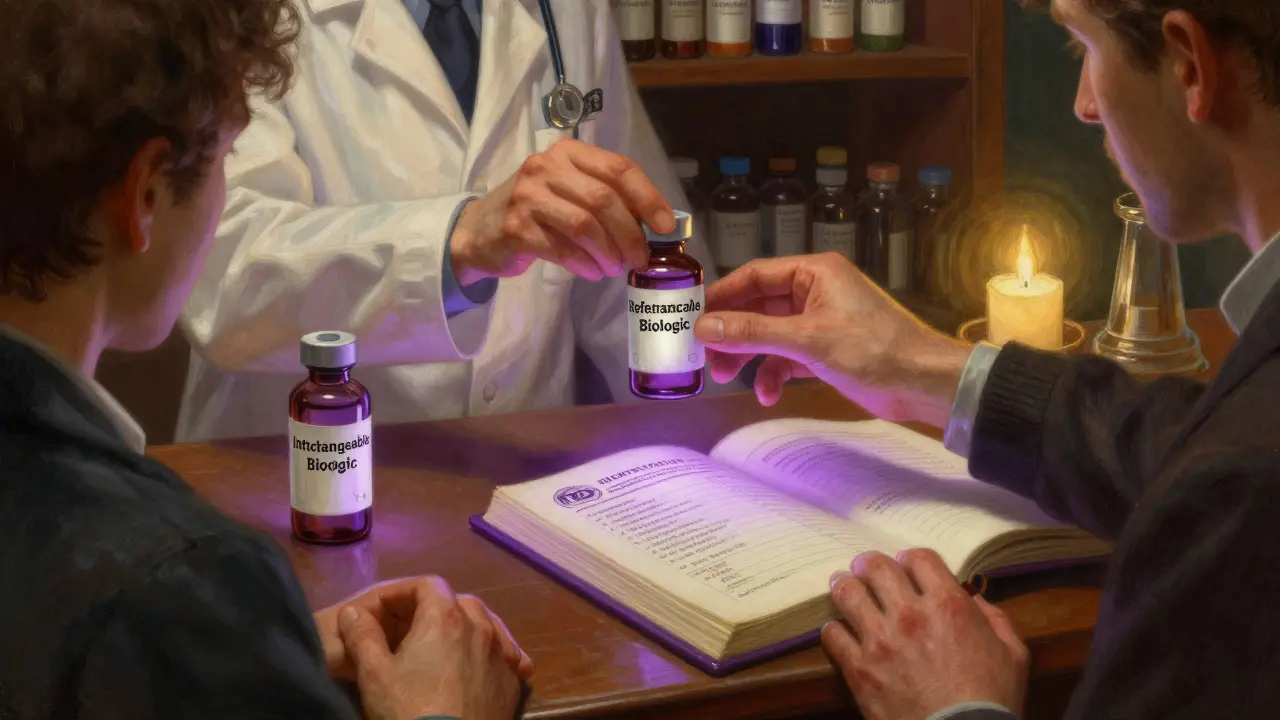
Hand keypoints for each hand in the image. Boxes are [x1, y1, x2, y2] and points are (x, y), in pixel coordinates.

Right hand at [336, 576, 528, 719]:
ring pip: (486, 624)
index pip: (426, 585)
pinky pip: (504, 655)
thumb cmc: (408, 711)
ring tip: (449, 641)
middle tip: (410, 628)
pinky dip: (489, 653)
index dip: (401, 593)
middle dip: (433, 607)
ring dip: (465, 626)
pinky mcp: (511, 682)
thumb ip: (362, 637)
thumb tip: (353, 612)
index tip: (381, 610)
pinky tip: (482, 666)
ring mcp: (501, 654)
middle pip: (458, 601)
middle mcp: (480, 627)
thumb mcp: (374, 675)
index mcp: (445, 617)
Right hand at [450, 138, 674, 283]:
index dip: (648, 198)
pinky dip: (585, 264)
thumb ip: (605, 196)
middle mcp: (546, 167)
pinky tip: (592, 272)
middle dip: (631, 234)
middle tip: (639, 259)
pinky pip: (563, 249)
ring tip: (615, 268)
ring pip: (585, 225)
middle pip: (604, 199)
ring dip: (609, 252)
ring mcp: (528, 196)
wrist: (480, 230)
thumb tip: (653, 224)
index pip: (619, 168)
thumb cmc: (536, 211)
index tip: (665, 226)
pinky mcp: (517, 228)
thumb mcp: (568, 190)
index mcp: (568, 153)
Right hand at [693, 253, 970, 426]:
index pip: (755, 275)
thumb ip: (753, 332)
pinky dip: (774, 374)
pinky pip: (787, 357)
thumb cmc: (875, 349)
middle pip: (758, 306)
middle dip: (732, 332)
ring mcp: (820, 321)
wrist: (921, 383)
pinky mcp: (825, 349)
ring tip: (727, 377)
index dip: (722, 295)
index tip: (693, 317)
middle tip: (706, 355)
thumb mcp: (807, 339)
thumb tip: (705, 328)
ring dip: (748, 356)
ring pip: (769, 334)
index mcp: (814, 273)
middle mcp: (815, 291)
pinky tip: (769, 394)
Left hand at [823, 550, 1028, 719]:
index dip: (910, 559)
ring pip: (846, 592)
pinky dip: (835, 629)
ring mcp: (880, 640)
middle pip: (875, 566)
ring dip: (845, 586)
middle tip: (865, 568)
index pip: (918, 557)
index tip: (905, 567)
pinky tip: (841, 632)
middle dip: (869, 563)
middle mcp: (910, 614)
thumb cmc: (992, 700)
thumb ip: (995, 619)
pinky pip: (832, 634)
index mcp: (949, 605)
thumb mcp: (1012, 654)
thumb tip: (975, 600)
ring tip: (844, 588)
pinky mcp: (858, 668)